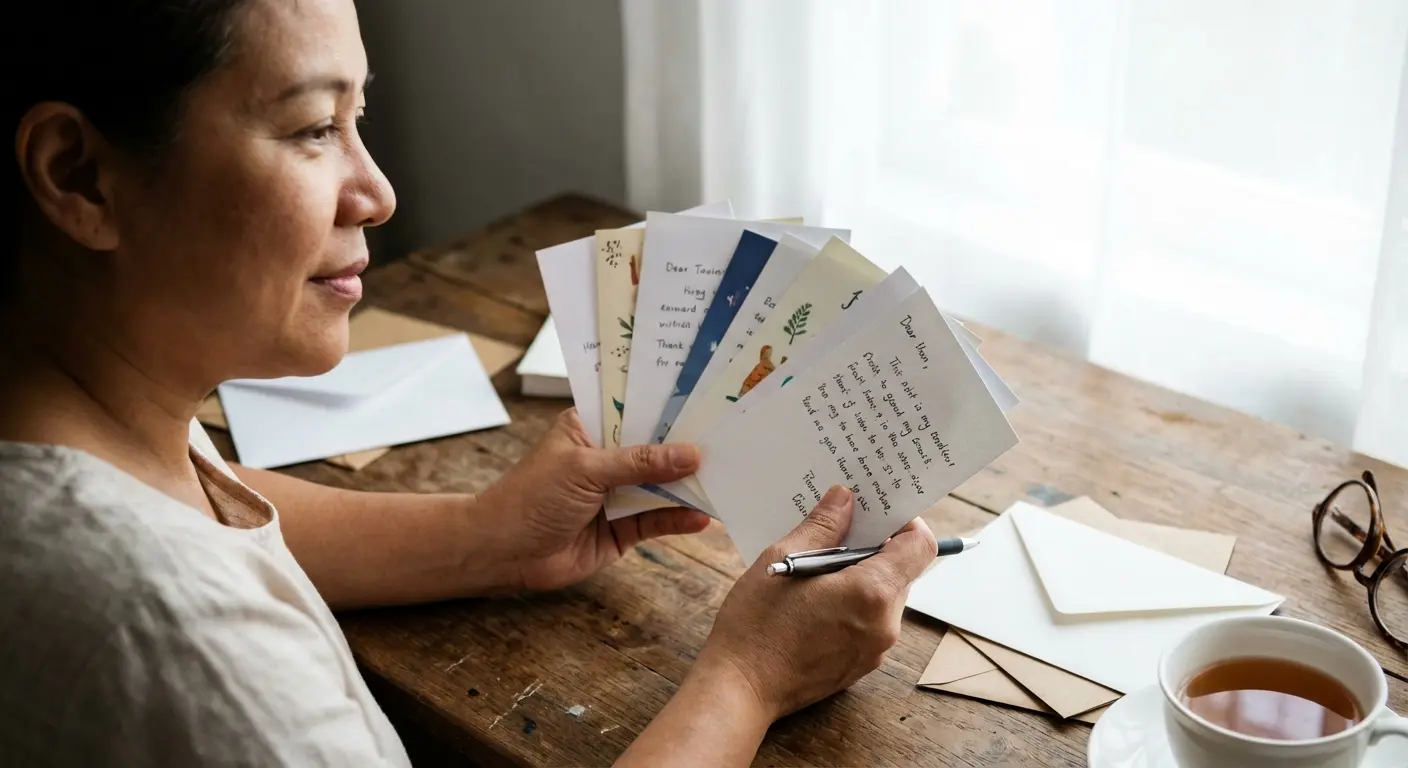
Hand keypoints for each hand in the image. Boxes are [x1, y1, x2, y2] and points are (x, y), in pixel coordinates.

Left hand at [476, 408, 710, 591]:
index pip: (636, 409)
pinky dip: (679, 519)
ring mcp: (616, 494)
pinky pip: (657, 521)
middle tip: (732, 438)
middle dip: (688, 446)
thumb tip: (691, 454)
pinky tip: (702, 517)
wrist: (502, 554)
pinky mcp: (622, 529)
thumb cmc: (531, 497)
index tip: (707, 396)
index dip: (668, 404)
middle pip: (656, 448)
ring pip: (661, 486)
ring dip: (689, 485)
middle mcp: (607, 457)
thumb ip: (639, 463)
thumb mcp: (585, 469)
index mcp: (592, 427)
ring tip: (728, 477)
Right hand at [691, 485, 936, 721]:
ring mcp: (875, 650)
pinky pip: (869, 623)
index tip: (874, 513)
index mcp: (872, 593)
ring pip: (884, 598)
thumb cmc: (757, 626)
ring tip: (817, 569)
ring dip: (861, 577)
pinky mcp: (860, 665)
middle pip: (902, 571)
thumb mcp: (784, 559)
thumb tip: (845, 498)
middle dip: (874, 548)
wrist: (740, 690)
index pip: (920, 546)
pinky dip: (852, 604)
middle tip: (835, 534)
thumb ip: (822, 526)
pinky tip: (814, 601)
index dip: (904, 522)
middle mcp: (884, 624)